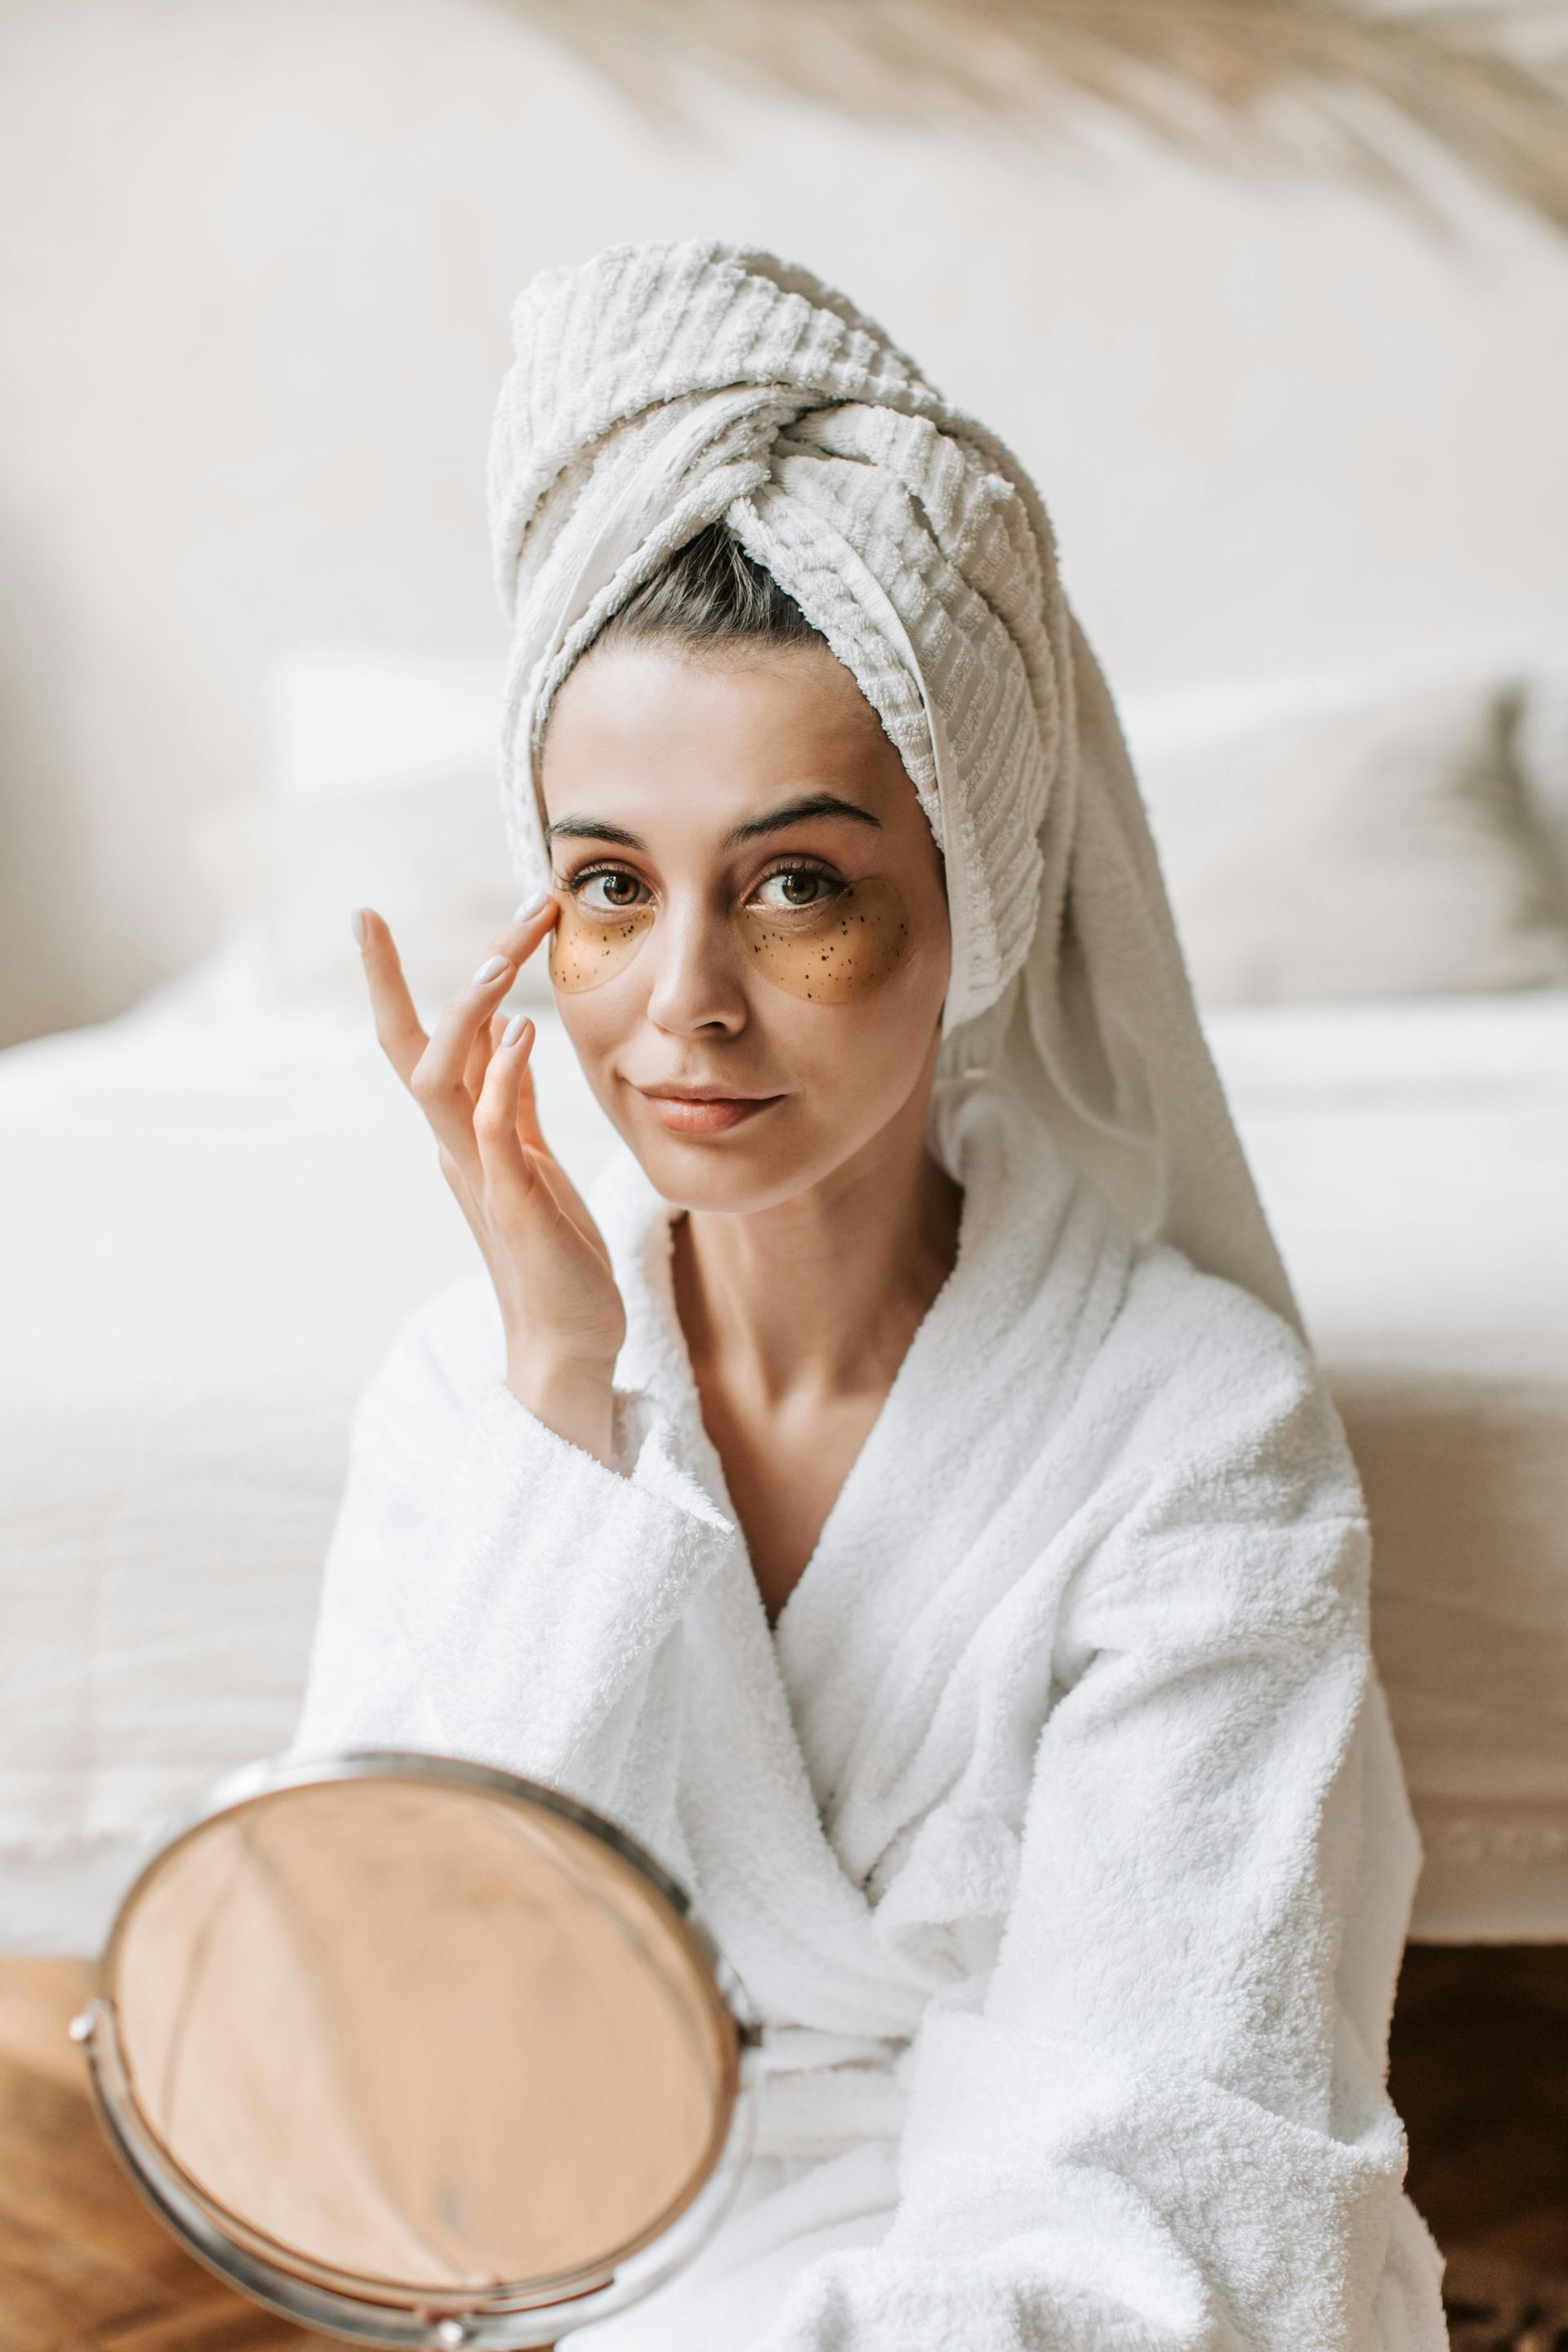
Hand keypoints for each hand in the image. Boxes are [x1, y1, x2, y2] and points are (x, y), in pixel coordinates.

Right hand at [356, 900, 624, 1464]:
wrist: (567, 1341)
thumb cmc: (553, 1252)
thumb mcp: (531, 1160)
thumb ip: (511, 1102)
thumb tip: (507, 1035)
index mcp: (458, 1132)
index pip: (414, 1043)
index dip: (387, 981)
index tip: (367, 917)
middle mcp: (454, 1146)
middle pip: (408, 1048)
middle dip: (394, 979)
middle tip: (381, 913)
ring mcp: (478, 1174)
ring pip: (440, 1079)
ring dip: (464, 1014)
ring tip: (496, 958)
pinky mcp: (513, 1204)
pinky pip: (497, 1131)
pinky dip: (504, 1077)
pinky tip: (525, 1032)